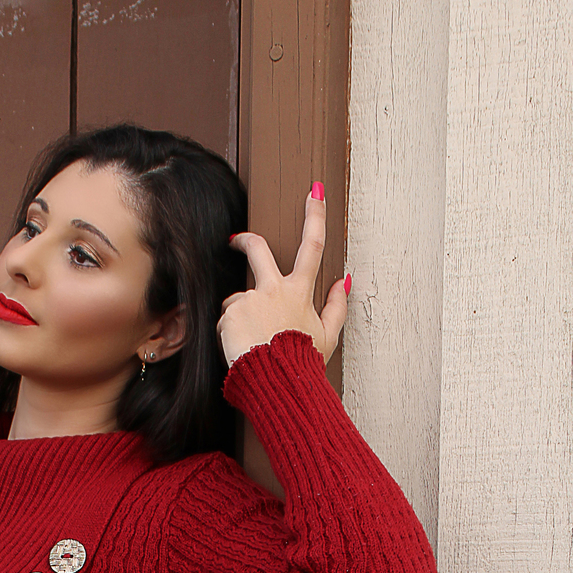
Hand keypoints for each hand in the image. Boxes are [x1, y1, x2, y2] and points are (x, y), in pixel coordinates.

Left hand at [218, 185, 348, 368]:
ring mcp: (249, 299)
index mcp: (299, 291)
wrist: (277, 380)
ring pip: (239, 298)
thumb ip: (337, 306)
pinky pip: (227, 318)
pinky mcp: (230, 313)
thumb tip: (344, 282)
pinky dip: (232, 331)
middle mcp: (273, 288)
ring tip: (252, 342)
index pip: (311, 245)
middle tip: (236, 241)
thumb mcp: (328, 335)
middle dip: (245, 240)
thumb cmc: (303, 362)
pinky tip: (243, 347)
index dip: (315, 215)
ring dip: (241, 315)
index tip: (314, 192)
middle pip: (258, 249)